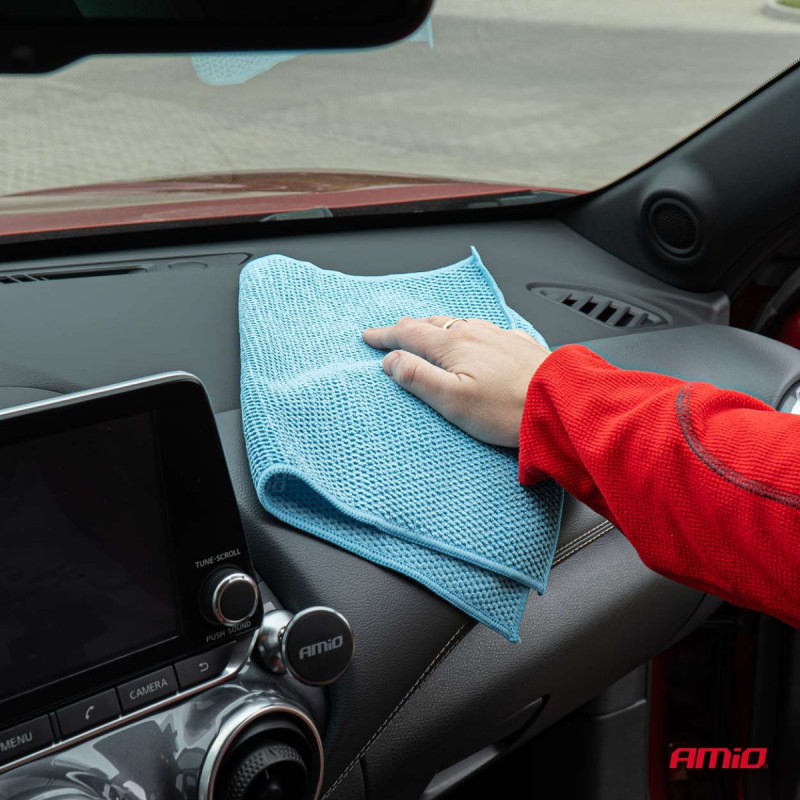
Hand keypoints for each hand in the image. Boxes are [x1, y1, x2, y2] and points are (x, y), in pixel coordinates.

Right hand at [362, 316, 549, 446]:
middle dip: (409, 327)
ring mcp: (500, 337)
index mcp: (454, 345)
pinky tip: (478, 337)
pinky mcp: (521, 347)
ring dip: (438, 327)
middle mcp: (476, 334)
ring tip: (429, 331)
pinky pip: (487, 331)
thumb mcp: (451, 400)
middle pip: (433, 324)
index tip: (369, 336)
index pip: (410, 334)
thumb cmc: (507, 410)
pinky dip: (469, 332)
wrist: (561, 405)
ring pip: (461, 324)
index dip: (386, 335)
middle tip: (393, 331)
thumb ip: (417, 377)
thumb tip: (391, 360)